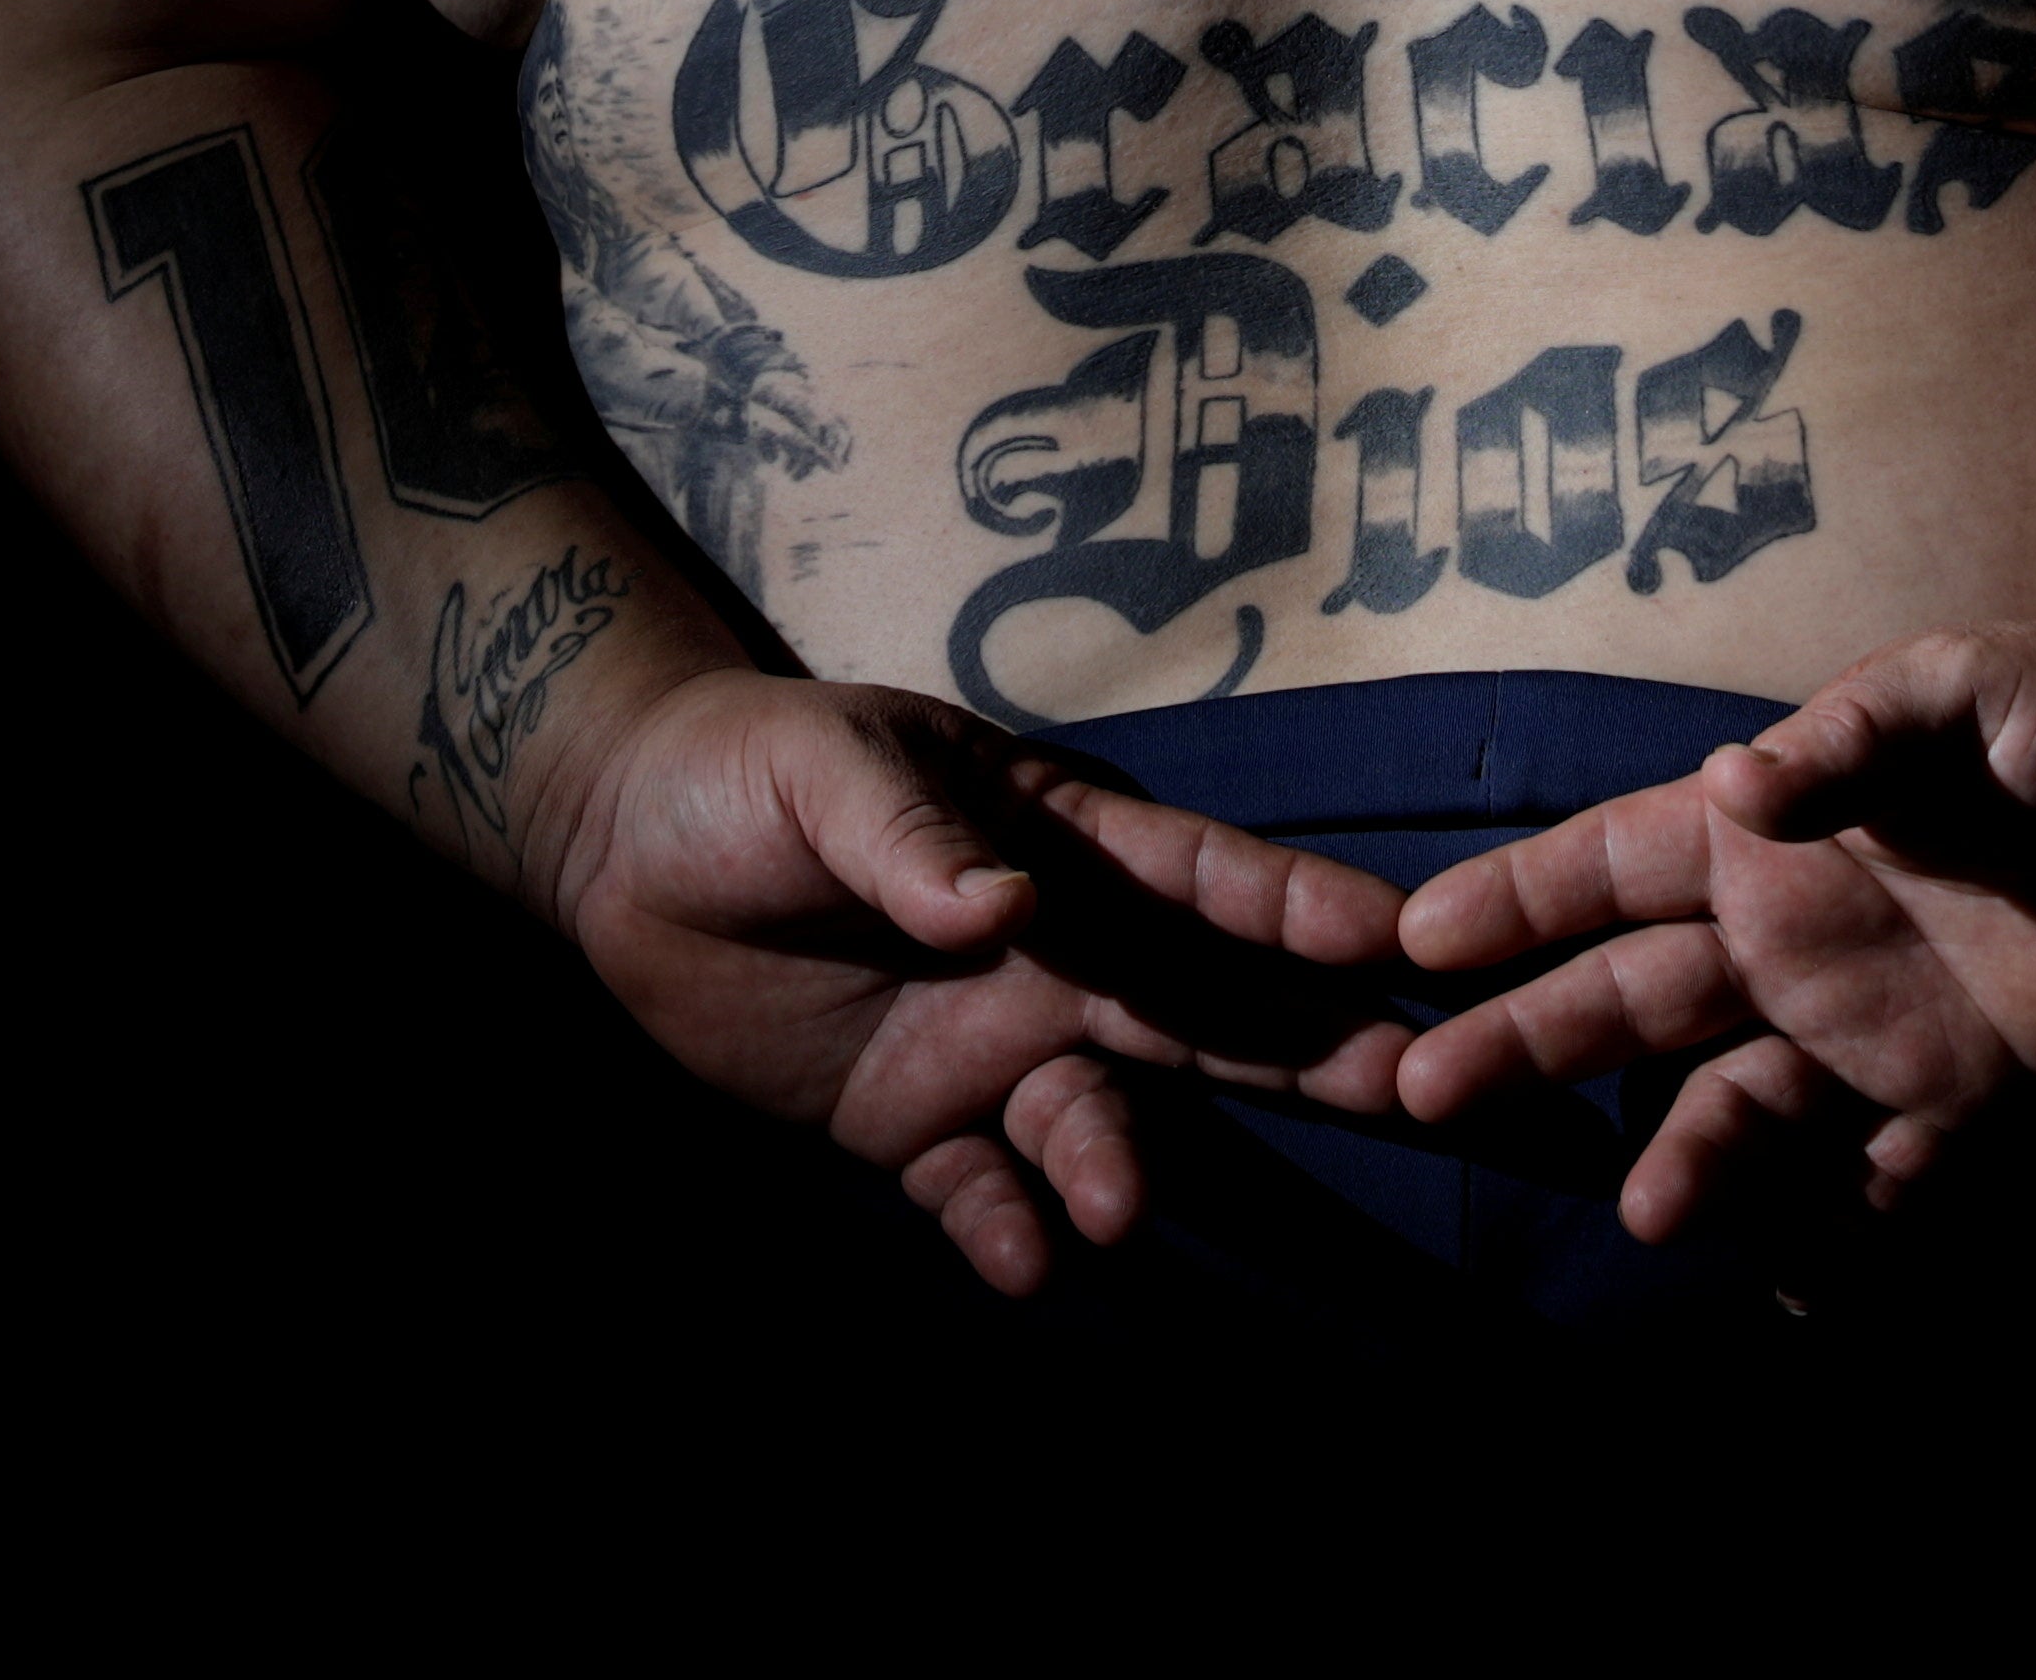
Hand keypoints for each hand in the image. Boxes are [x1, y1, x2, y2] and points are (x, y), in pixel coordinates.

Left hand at [534, 667, 1417, 1293]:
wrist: (625, 848)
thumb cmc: (746, 772)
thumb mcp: (823, 773)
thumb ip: (911, 843)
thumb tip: (1002, 908)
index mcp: (1056, 841)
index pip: (1195, 873)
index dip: (1291, 902)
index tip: (1394, 933)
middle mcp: (1054, 954)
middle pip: (1204, 1007)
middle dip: (1308, 1047)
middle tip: (1410, 1089)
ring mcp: (988, 1046)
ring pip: (1095, 1114)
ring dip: (1116, 1159)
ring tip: (1118, 1207)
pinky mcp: (911, 1124)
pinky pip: (978, 1189)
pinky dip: (1006, 1229)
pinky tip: (1022, 1262)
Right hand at [1390, 612, 2035, 1247]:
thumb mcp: (1977, 687)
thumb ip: (1856, 735)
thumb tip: (1732, 788)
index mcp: (1776, 830)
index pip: (1612, 863)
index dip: (1514, 901)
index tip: (1405, 940)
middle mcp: (1796, 938)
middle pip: (1632, 997)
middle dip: (1523, 1042)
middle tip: (1418, 1091)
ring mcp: (1873, 1031)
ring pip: (1735, 1106)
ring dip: (1679, 1157)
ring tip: (1642, 1215)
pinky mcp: (1966, 1106)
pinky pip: (1878, 1190)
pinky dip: (1831, 1245)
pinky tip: (1786, 1291)